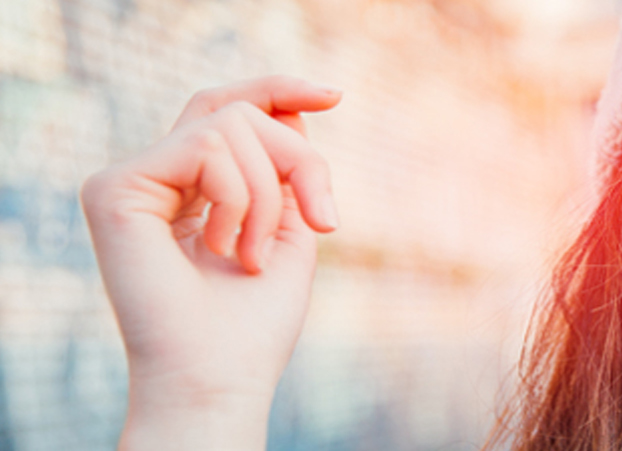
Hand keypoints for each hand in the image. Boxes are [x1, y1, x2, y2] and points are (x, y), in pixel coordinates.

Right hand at [80, 76, 340, 449]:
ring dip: (270, 195)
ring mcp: (130, 181)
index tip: (334, 95)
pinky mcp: (114, 188)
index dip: (278, 91)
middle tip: (322, 220)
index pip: (228, 111)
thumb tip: (292, 107)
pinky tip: (225, 250)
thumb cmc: (254, 321)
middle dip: (297, 158)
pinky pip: (206, 145)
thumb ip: (286, 167)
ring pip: (228, 124)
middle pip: (237, 111)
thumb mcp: (291, 227)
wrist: (219, 375)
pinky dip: (240, 198)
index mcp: (191, 188)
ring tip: (255, 256)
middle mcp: (156, 179)